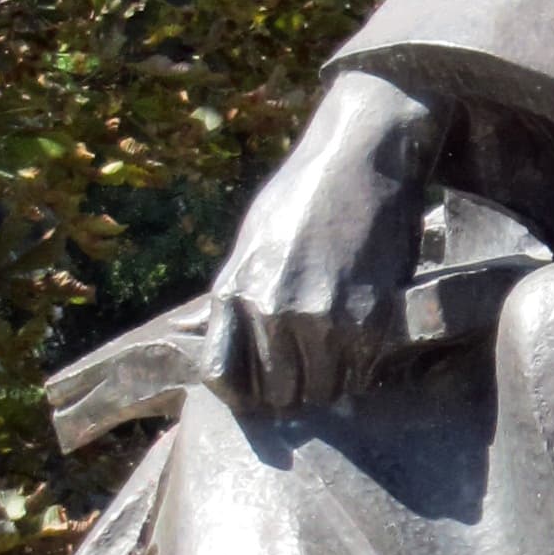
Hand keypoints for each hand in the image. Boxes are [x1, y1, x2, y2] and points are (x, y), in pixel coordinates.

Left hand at [203, 74, 438, 415]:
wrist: (360, 159)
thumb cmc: (302, 196)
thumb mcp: (250, 240)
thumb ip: (226, 296)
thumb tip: (185, 333)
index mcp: (236, 291)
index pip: (221, 376)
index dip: (239, 395)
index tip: (258, 393)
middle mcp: (273, 309)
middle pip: (278, 393)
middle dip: (292, 393)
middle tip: (309, 375)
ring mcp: (321, 316)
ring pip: (323, 389)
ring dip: (331, 382)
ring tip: (337, 356)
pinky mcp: (369, 318)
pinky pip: (360, 371)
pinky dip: (362, 366)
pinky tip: (363, 340)